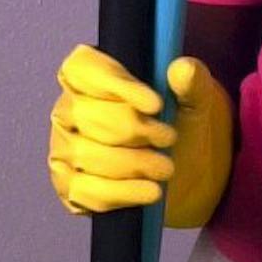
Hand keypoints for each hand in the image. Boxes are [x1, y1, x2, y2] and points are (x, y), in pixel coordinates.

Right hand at [48, 44, 233, 228]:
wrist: (190, 172)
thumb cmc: (183, 124)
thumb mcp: (196, 100)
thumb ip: (192, 82)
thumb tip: (182, 69)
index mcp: (91, 76)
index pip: (82, 69)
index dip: (114, 84)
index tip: (155, 104)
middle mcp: (69, 109)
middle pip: (84, 114)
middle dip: (131, 129)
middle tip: (168, 139)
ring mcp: (65, 148)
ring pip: (85, 154)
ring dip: (132, 163)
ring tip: (166, 168)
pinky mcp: (69, 186)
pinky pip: (84, 191)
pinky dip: (122, 192)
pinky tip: (151, 192)